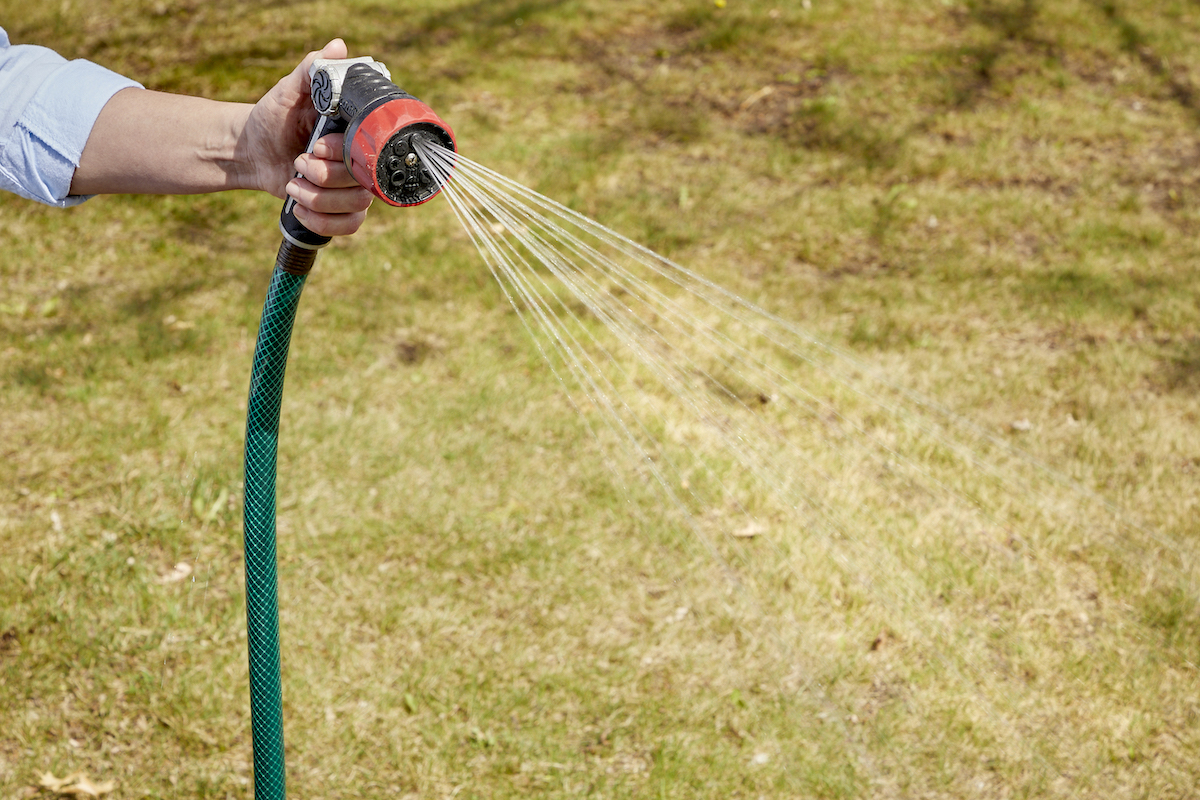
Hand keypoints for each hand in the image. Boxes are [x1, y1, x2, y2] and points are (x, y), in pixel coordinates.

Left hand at [239, 38, 373, 236]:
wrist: (251, 149)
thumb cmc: (271, 117)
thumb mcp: (288, 90)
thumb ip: (312, 70)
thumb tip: (338, 47)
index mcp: (354, 134)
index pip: (370, 152)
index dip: (342, 154)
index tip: (316, 145)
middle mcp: (359, 161)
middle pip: (362, 184)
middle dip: (323, 177)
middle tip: (298, 162)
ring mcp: (351, 188)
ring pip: (355, 207)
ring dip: (318, 199)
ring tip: (293, 184)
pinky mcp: (339, 210)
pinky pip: (348, 227)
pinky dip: (322, 222)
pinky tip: (300, 208)